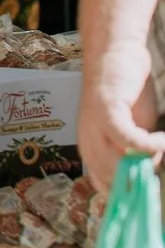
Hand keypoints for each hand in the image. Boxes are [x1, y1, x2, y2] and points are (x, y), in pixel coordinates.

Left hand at [78, 40, 164, 194]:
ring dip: (147, 160)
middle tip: (159, 157)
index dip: (127, 195)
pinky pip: (126, 138)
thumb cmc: (125, 90)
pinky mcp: (105, 111)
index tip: (146, 192)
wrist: (115, 52)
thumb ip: (138, 150)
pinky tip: (161, 140)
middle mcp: (88, 142)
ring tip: (161, 143)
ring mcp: (94, 127)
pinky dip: (146, 144)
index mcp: (92, 150)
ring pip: (119, 163)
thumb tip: (149, 170)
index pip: (104, 187)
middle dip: (141, 177)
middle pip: (114, 180)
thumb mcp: (135, 128)